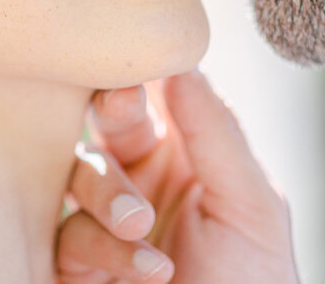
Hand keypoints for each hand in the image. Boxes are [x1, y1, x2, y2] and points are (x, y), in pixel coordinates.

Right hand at [56, 70, 298, 283]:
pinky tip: (149, 272)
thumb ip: (217, 134)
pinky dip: (106, 251)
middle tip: (125, 114)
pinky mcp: (75, 266)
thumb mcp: (254, 209)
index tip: (138, 71)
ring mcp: (105, 223)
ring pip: (79, 176)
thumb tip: (181, 62)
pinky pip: (70, 237)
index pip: (154, 95)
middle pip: (105, 124)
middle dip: (114, 119)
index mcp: (186, 155)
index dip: (140, 76)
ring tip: (142, 228)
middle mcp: (140, 179)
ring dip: (109, 195)